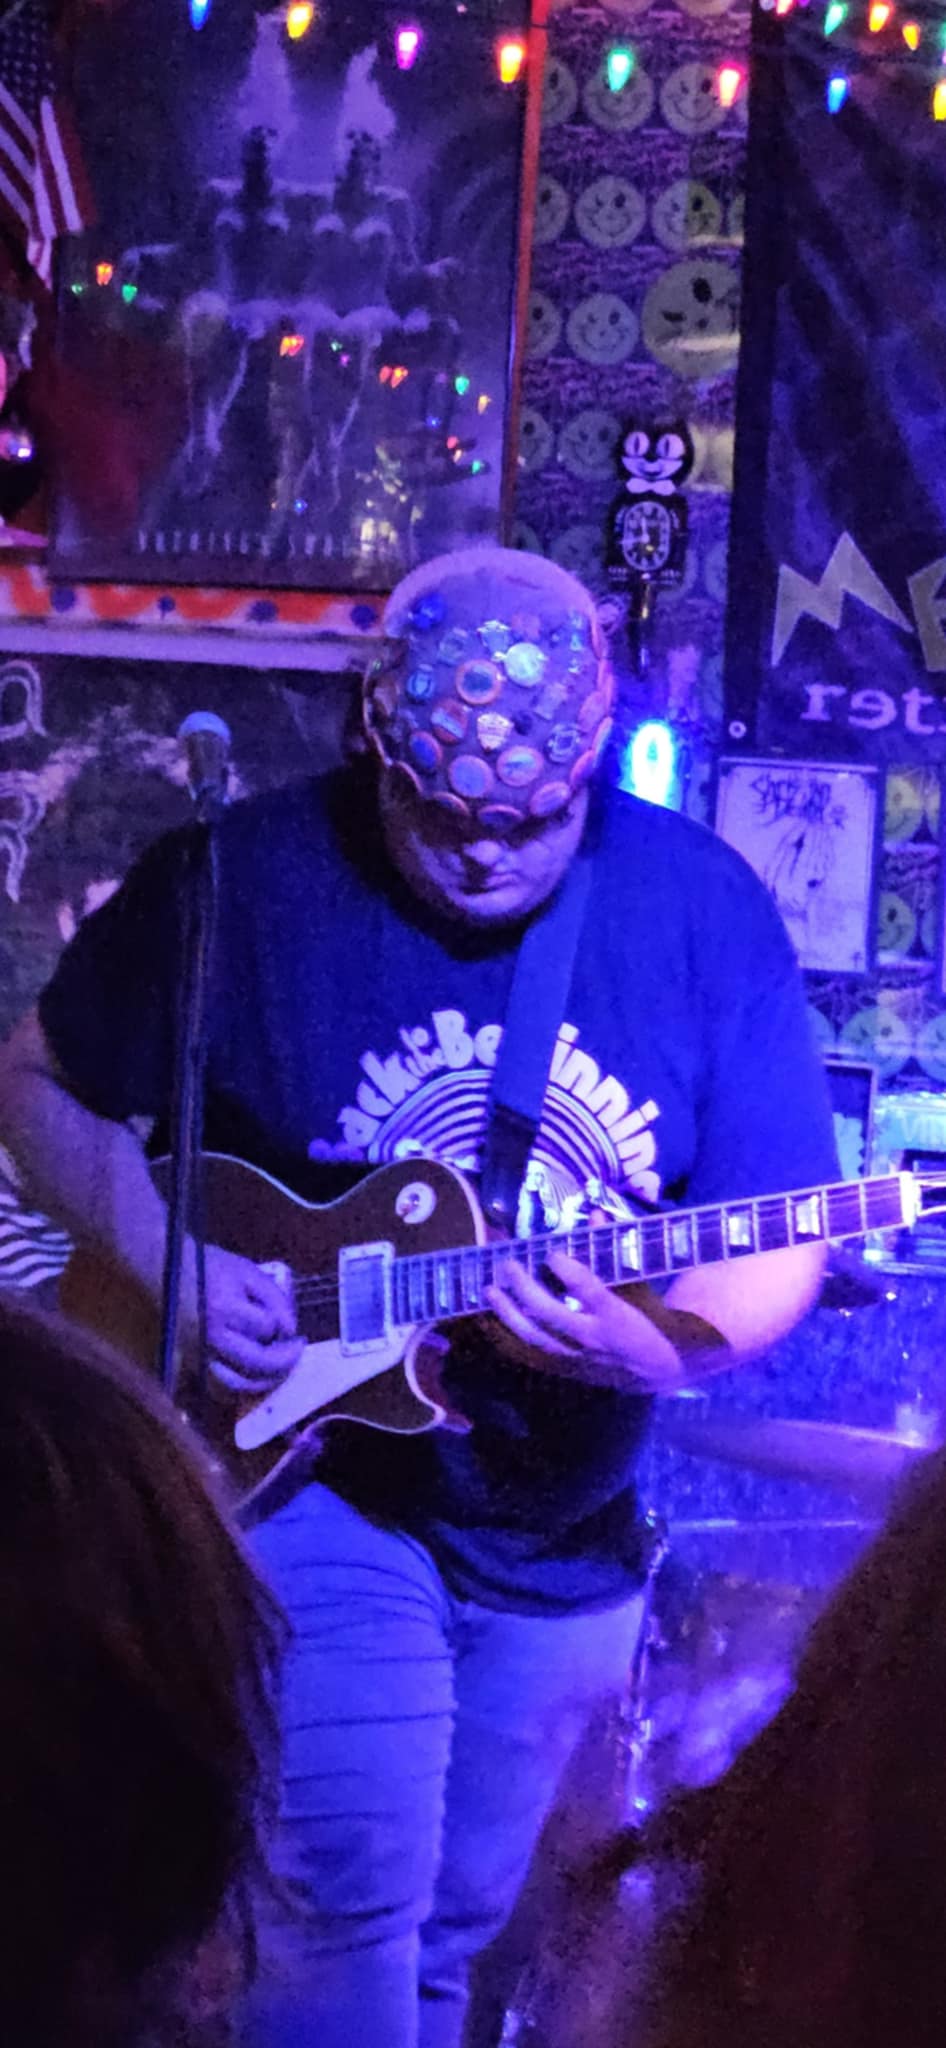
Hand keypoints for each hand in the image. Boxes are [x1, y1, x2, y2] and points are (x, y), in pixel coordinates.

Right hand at [182, 1243, 304, 1393]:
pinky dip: (239, 1388)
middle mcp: (211, 1337)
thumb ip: (274, 1298)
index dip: (283, 1324)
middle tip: (296, 1348)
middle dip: (284, 1359)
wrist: (166, 1271)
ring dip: (264, 1380)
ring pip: (238, 1384)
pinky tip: (252, 1376)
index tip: (288, 1321)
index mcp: (224, 1308)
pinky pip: (218, 1388)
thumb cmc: (210, 1267)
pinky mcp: (191, 1363)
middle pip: (257, 1363)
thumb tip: (291, 1330)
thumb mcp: (248, 1271)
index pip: (267, 1327)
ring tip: (279, 1366)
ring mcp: (199, 1354)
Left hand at [484, 1249, 682, 1393]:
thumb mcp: (640, 1284)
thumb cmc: (649, 1318)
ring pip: (534, 1335)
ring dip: (508, 1312)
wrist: (657, 1369)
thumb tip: (594, 1214)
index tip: (551, 1253)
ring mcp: (575, 1355)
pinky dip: (507, 1337)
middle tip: (507, 1264)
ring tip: (490, 1290)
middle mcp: (593, 1337)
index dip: (568, 1271)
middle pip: (551, 1314)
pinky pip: (530, 1352)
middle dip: (524, 1289)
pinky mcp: (564, 1366)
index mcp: (616, 1314)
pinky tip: (489, 1320)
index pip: (589, 1292)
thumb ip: (615, 1251)